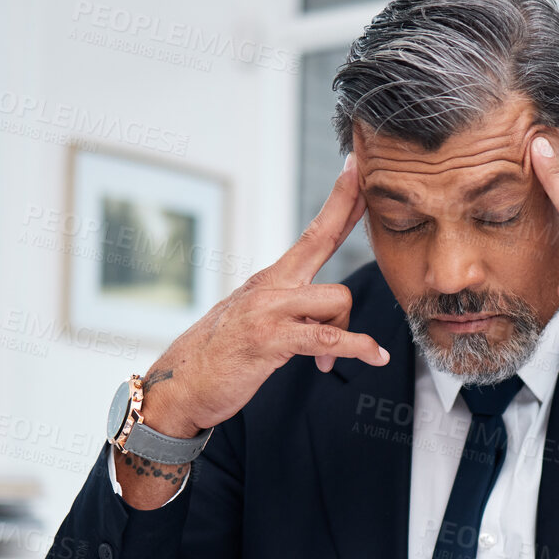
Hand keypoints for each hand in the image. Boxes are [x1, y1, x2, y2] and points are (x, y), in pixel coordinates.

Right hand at [114, 156, 388, 506]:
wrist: (182, 386)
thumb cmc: (222, 357)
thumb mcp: (259, 323)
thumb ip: (292, 311)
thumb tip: (325, 316)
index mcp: (271, 281)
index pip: (313, 233)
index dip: (337, 202)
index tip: (355, 171)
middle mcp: (270, 287)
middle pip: (319, 239)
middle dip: (346, 209)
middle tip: (367, 181)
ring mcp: (268, 310)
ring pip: (334, 298)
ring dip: (347, 331)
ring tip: (332, 359)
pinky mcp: (270, 340)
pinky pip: (329, 338)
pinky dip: (359, 348)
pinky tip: (377, 356)